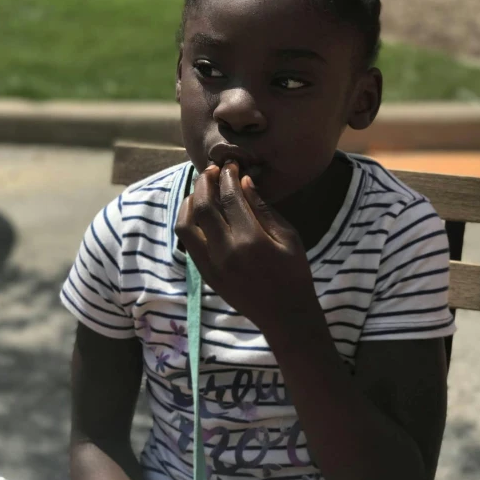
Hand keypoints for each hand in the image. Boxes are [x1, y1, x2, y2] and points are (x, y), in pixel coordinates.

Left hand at [175, 162, 316, 332]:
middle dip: (204, 182)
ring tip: (201, 190)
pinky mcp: (205, 274)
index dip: (227, 175)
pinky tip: (198, 213)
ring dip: (189, 202)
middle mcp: (225, 251)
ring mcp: (211, 264)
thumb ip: (263, 208)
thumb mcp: (288, 237)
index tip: (229, 164)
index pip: (230, 197)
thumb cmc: (294, 273)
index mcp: (251, 240)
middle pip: (202, 206)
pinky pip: (188, 243)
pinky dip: (189, 223)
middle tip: (211, 170)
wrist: (285, 315)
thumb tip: (243, 181)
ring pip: (185, 225)